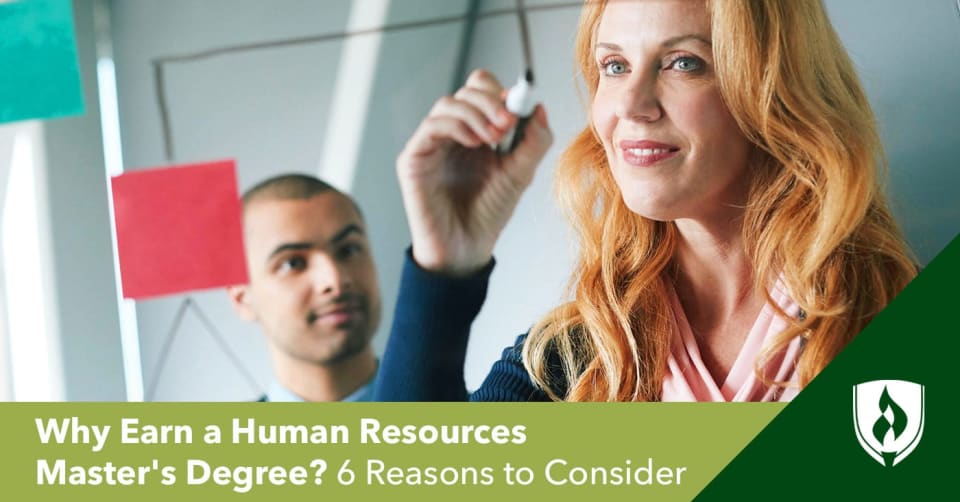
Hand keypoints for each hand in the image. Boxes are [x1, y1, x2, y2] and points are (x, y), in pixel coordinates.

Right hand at [397, 69, 552, 275]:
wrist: (466, 248)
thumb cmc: (488, 213)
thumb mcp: (520, 174)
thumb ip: (534, 142)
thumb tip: (539, 107)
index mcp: (479, 130)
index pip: (484, 90)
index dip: (501, 92)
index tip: (520, 108)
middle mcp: (454, 132)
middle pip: (466, 90)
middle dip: (490, 101)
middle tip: (508, 123)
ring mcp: (433, 143)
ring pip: (448, 104)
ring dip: (476, 113)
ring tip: (493, 137)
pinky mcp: (414, 157)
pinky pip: (431, 126)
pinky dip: (455, 126)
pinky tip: (473, 143)